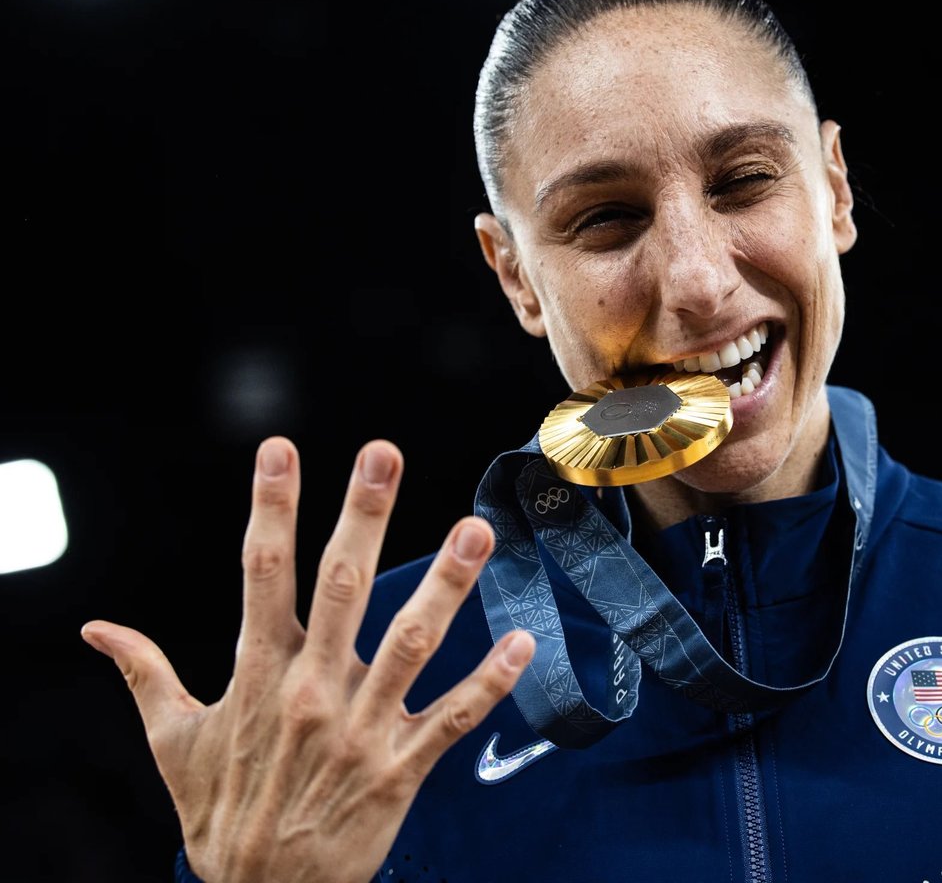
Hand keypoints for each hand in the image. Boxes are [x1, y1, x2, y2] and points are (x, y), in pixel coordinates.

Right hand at [80, 437, 534, 882]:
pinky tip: (521, 641)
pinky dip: (490, 682)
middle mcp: (312, 692)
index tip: (280, 449)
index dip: (271, 508)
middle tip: (384, 455)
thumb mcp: (173, 744)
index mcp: (259, 677)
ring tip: (476, 532)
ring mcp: (361, 730)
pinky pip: (453, 718)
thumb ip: (144, 676)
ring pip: (410, 645)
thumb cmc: (220, 815)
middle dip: (362, 517)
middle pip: (342, 589)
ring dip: (446, 586)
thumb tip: (96, 630)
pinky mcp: (401, 770)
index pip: (261, 575)